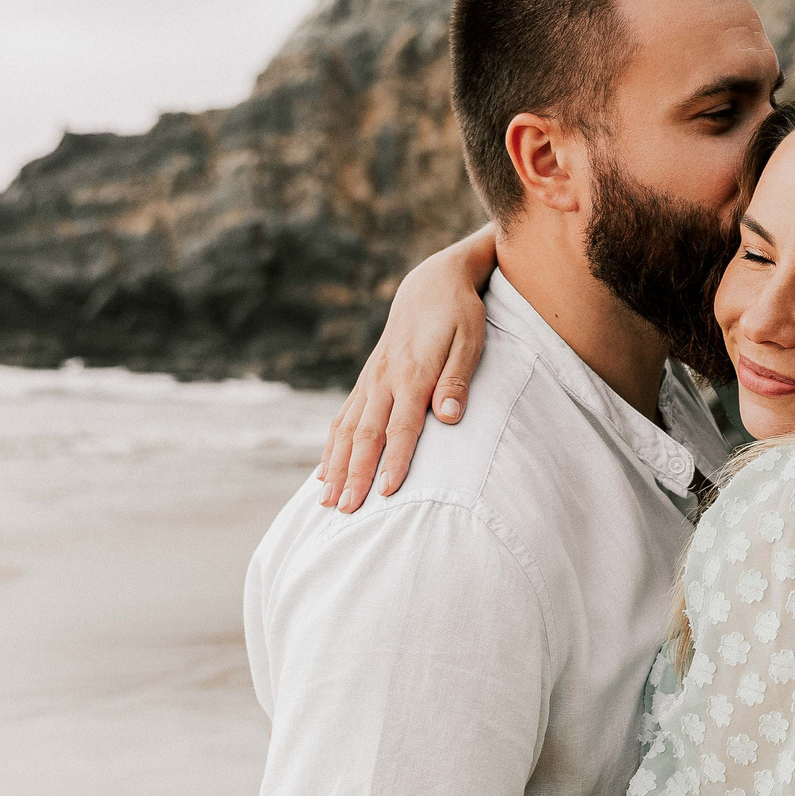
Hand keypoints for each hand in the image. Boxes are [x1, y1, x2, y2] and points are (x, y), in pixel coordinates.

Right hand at [319, 226, 495, 510]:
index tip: (386, 493)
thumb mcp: (470, 342)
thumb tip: (449, 419)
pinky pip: (343, 418)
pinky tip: (324, 472)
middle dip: (354, 476)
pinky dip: (331, 447)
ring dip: (335, 468)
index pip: (401, 427)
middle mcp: (384, 379)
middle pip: (365, 436)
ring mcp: (371, 379)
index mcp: (412, 373)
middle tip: (346, 512)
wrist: (432, 283)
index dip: (394, 461)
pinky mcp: (367, 379)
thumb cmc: (459, 314)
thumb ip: (457, 382)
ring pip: (346, 430)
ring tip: (326, 502)